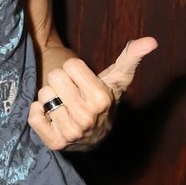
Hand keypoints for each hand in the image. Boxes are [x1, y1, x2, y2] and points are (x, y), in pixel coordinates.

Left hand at [28, 37, 157, 150]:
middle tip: (72, 93)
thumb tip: (151, 41)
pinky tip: (52, 116)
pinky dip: (38, 113)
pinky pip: (34, 116)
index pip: (71, 65)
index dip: (74, 70)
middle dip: (62, 82)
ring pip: (43, 95)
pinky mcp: (55, 143)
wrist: (94, 137)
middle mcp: (86, 118)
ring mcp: (70, 133)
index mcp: (101, 99)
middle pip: (55, 77)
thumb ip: (130, 59)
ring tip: (64, 105)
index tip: (82, 81)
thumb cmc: (103, 101)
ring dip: (50, 98)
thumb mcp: (116, 80)